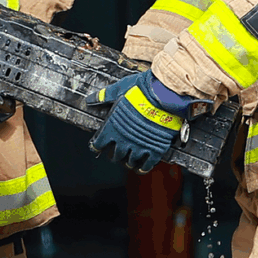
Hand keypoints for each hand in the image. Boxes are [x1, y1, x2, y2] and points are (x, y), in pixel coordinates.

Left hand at [86, 69, 205, 172]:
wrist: (165, 94)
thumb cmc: (142, 90)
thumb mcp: (119, 89)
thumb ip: (105, 96)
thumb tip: (92, 99)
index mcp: (112, 127)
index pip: (99, 144)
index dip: (97, 146)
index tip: (98, 147)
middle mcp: (124, 140)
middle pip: (115, 156)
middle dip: (114, 155)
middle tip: (116, 153)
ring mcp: (139, 146)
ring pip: (130, 162)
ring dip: (128, 161)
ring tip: (128, 159)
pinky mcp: (155, 149)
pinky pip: (147, 165)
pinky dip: (143, 168)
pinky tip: (141, 167)